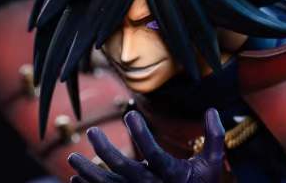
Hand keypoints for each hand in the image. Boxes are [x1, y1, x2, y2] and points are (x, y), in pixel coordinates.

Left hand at [68, 109, 224, 182]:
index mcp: (174, 176)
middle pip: (126, 170)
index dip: (142, 135)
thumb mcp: (212, 164)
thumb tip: (212, 110)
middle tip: (92, 131)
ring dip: (89, 173)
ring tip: (72, 158)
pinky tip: (76, 178)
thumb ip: (214, 137)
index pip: (155, 154)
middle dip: (106, 151)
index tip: (130, 114)